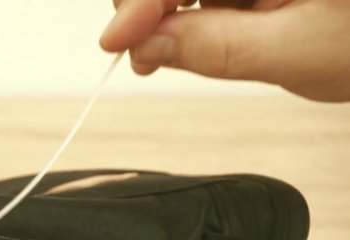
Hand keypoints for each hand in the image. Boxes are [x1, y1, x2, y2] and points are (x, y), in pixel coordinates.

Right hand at [99, 0, 349, 101]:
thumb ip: (215, 48)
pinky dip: (203, 2)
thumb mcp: (303, 52)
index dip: (141, 0)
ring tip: (196, 45)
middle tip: (148, 48)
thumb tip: (147, 45)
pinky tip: (207, 26)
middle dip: (154, 1)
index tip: (119, 42)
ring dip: (179, 6)